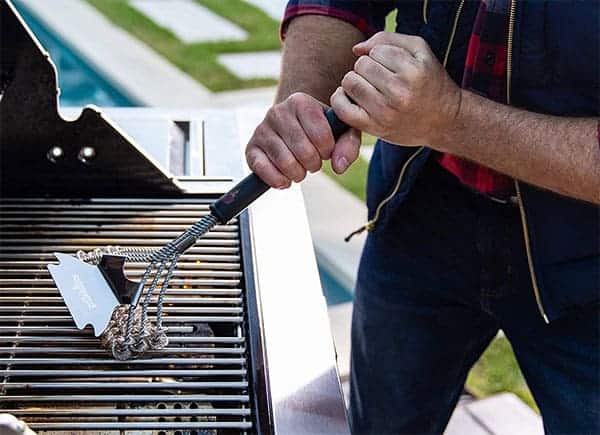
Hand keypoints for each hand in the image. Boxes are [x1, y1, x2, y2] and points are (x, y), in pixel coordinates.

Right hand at [246, 93, 360, 187]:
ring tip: (300, 168)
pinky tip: (285, 179)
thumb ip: (348, 145)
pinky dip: (277, 180)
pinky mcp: (251, 148)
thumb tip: (338, 166)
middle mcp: (277, 112)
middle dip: (314, 164)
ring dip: (298, 174)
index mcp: (300, 102)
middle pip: (304, 151)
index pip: (321, 135)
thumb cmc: (320, 129)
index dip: (328, 150)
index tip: (326, 149)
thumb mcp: (341, 131)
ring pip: (285, 162)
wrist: (292, 126)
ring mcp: (261, 130)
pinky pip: (262, 169)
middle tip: (313, 162)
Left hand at [330, 32, 461, 147]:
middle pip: (361, 65)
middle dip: (366, 68)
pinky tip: (351, 97)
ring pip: (350, 83)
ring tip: (368, 87)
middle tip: (379, 78)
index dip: (381, 55)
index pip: (376, 51)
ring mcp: (385, 113)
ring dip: (354, 81)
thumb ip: (388, 40)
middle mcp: (399, 93)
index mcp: (413, 72)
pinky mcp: (374, 128)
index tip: (392, 66)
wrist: (443, 121)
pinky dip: (340, 99)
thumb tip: (356, 49)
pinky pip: (342, 109)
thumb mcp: (420, 52)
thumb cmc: (429, 82)